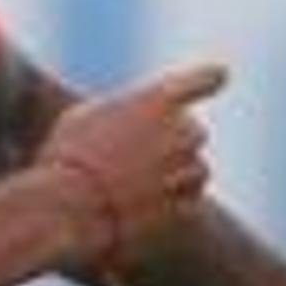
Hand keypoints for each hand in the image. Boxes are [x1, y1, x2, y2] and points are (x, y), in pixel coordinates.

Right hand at [35, 60, 225, 280]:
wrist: (68, 208)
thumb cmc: (66, 158)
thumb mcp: (84, 117)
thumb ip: (122, 112)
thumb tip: (134, 120)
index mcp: (159, 100)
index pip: (203, 79)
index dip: (209, 78)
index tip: (219, 76)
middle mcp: (183, 131)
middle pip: (192, 133)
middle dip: (170, 144)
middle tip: (132, 160)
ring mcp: (188, 170)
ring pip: (194, 170)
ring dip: (172, 176)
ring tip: (130, 189)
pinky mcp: (188, 206)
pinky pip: (188, 201)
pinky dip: (169, 205)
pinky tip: (137, 210)